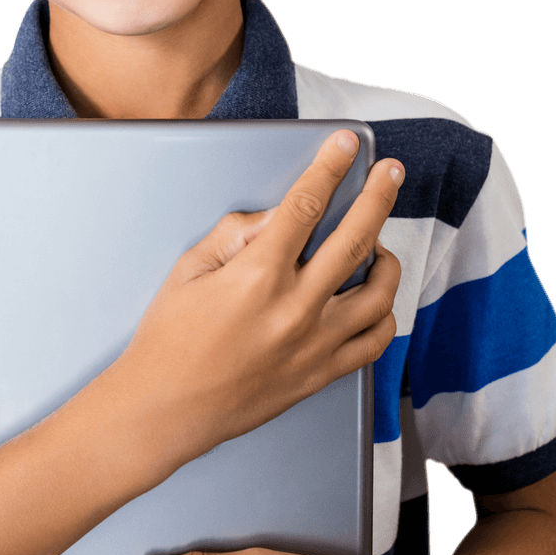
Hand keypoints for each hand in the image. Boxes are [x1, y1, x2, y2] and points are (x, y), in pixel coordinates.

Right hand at [106, 129, 403, 470]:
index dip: (329, 167)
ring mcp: (314, 344)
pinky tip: (373, 297)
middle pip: (355, 237)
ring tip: (380, 241)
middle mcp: (294, 308)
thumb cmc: (169, 339)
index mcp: (258, 275)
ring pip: (378, 291)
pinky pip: (374, 340)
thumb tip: (276, 215)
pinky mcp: (320, 374)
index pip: (305, 205)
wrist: (165, 409)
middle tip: (390, 171)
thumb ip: (235, 233)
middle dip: (378, 194)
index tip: (345, 145)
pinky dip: (382, 313)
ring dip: (387, 256)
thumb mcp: (189, 269)